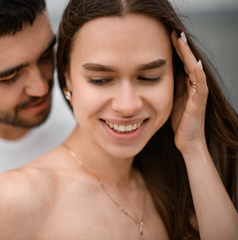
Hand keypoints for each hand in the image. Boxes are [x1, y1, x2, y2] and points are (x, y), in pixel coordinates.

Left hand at [170, 32, 208, 154]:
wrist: (187, 141)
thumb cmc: (179, 121)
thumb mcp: (170, 100)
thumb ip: (170, 87)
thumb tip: (159, 74)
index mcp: (186, 86)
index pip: (181, 64)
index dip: (176, 51)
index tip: (167, 38)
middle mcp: (194, 87)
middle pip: (188, 62)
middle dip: (182, 48)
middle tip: (175, 33)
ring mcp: (198, 94)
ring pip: (195, 69)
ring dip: (188, 55)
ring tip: (182, 41)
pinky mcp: (199, 103)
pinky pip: (200, 86)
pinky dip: (197, 74)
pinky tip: (193, 63)